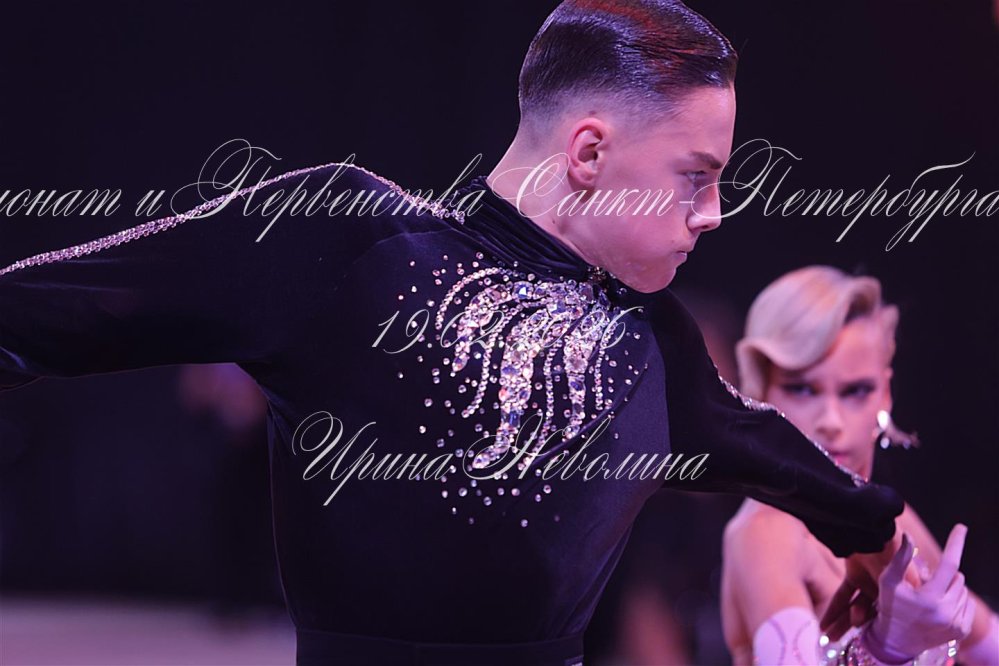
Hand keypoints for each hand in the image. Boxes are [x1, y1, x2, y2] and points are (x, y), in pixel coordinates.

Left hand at [820, 528, 921, 639]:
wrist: (868, 525)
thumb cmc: (889, 548)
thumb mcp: (904, 574)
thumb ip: (912, 590)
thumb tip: (928, 607)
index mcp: (902, 593)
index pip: (889, 617)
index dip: (875, 628)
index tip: (862, 636)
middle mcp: (887, 590)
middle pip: (870, 615)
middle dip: (852, 627)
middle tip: (834, 638)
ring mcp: (870, 583)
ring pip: (854, 608)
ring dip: (840, 622)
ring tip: (827, 636)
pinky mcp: (854, 575)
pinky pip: (843, 596)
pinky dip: (833, 609)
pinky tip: (823, 624)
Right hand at [864, 524, 975, 662]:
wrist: (895, 643)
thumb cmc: (889, 608)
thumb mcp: (889, 582)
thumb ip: (901, 559)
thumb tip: (909, 535)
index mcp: (928, 598)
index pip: (948, 564)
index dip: (955, 543)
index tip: (962, 527)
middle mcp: (946, 612)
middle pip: (956, 576)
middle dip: (943, 574)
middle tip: (924, 584)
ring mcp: (956, 623)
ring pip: (962, 589)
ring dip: (949, 587)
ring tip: (930, 597)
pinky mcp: (961, 631)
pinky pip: (967, 604)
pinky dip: (956, 600)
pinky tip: (939, 607)